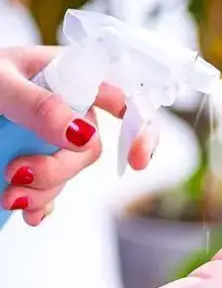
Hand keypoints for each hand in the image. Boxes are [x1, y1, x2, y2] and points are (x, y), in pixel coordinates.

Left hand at [0, 46, 157, 224]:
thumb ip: (37, 104)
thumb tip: (85, 134)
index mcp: (69, 75)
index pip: (125, 98)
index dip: (142, 130)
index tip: (136, 162)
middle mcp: (67, 106)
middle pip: (89, 148)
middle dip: (60, 170)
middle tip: (17, 174)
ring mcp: (50, 136)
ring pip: (69, 173)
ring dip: (44, 190)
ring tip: (7, 195)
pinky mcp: (33, 160)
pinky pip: (52, 191)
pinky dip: (40, 205)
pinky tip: (27, 213)